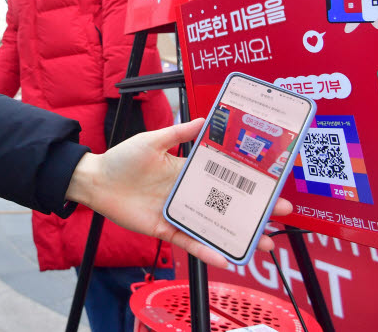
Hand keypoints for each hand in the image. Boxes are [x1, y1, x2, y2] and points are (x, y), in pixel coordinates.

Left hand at [65, 119, 291, 267]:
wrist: (95, 180)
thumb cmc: (122, 158)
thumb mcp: (152, 140)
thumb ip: (179, 132)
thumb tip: (206, 119)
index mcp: (186, 170)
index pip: (223, 175)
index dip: (246, 179)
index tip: (271, 180)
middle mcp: (187, 192)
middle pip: (226, 203)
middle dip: (254, 210)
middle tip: (282, 213)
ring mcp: (178, 211)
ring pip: (214, 226)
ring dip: (238, 235)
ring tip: (264, 242)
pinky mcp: (165, 229)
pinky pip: (189, 241)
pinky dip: (206, 250)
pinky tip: (226, 258)